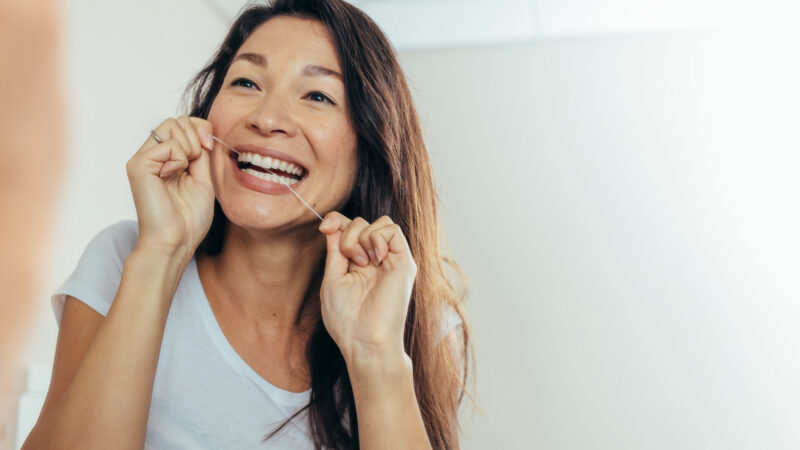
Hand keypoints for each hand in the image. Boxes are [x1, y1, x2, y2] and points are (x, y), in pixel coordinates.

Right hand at [126, 116, 214, 259]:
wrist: (176, 242)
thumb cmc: (189, 219)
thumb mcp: (203, 179)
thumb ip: (201, 153)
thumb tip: (203, 130)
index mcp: (166, 159)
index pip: (182, 124)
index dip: (200, 128)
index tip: (209, 146)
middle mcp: (151, 156)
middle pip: (176, 120)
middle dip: (196, 136)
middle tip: (196, 163)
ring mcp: (143, 159)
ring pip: (171, 125)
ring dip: (189, 147)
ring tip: (183, 172)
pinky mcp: (138, 165)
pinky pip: (167, 144)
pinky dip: (179, 159)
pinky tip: (171, 177)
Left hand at [318, 212, 416, 362]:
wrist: (365, 341)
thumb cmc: (346, 319)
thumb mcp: (333, 278)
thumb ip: (335, 250)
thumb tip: (332, 224)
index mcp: (359, 263)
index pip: (350, 228)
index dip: (337, 220)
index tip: (324, 227)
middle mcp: (376, 259)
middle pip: (362, 222)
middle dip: (347, 234)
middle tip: (350, 261)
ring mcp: (391, 260)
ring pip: (380, 222)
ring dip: (362, 236)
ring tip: (362, 262)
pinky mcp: (404, 262)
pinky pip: (392, 229)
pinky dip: (378, 237)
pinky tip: (374, 258)